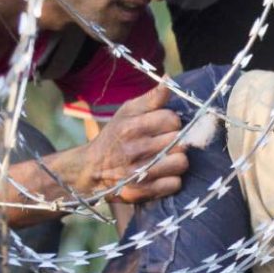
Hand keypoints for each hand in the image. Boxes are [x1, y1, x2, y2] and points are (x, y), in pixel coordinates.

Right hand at [75, 82, 187, 202]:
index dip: (172, 122)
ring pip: (181, 163)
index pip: (172, 120)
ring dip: (177, 160)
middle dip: (176, 141)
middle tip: (165, 143)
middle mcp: (135, 150)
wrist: (91, 169)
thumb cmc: (114, 136)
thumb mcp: (127, 112)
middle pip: (180, 142)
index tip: (164, 126)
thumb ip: (151, 98)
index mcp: (132, 127)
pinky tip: (162, 174)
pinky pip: (174, 184)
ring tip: (166, 158)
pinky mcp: (142, 192)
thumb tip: (169, 80)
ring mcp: (139, 174)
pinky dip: (171, 180)